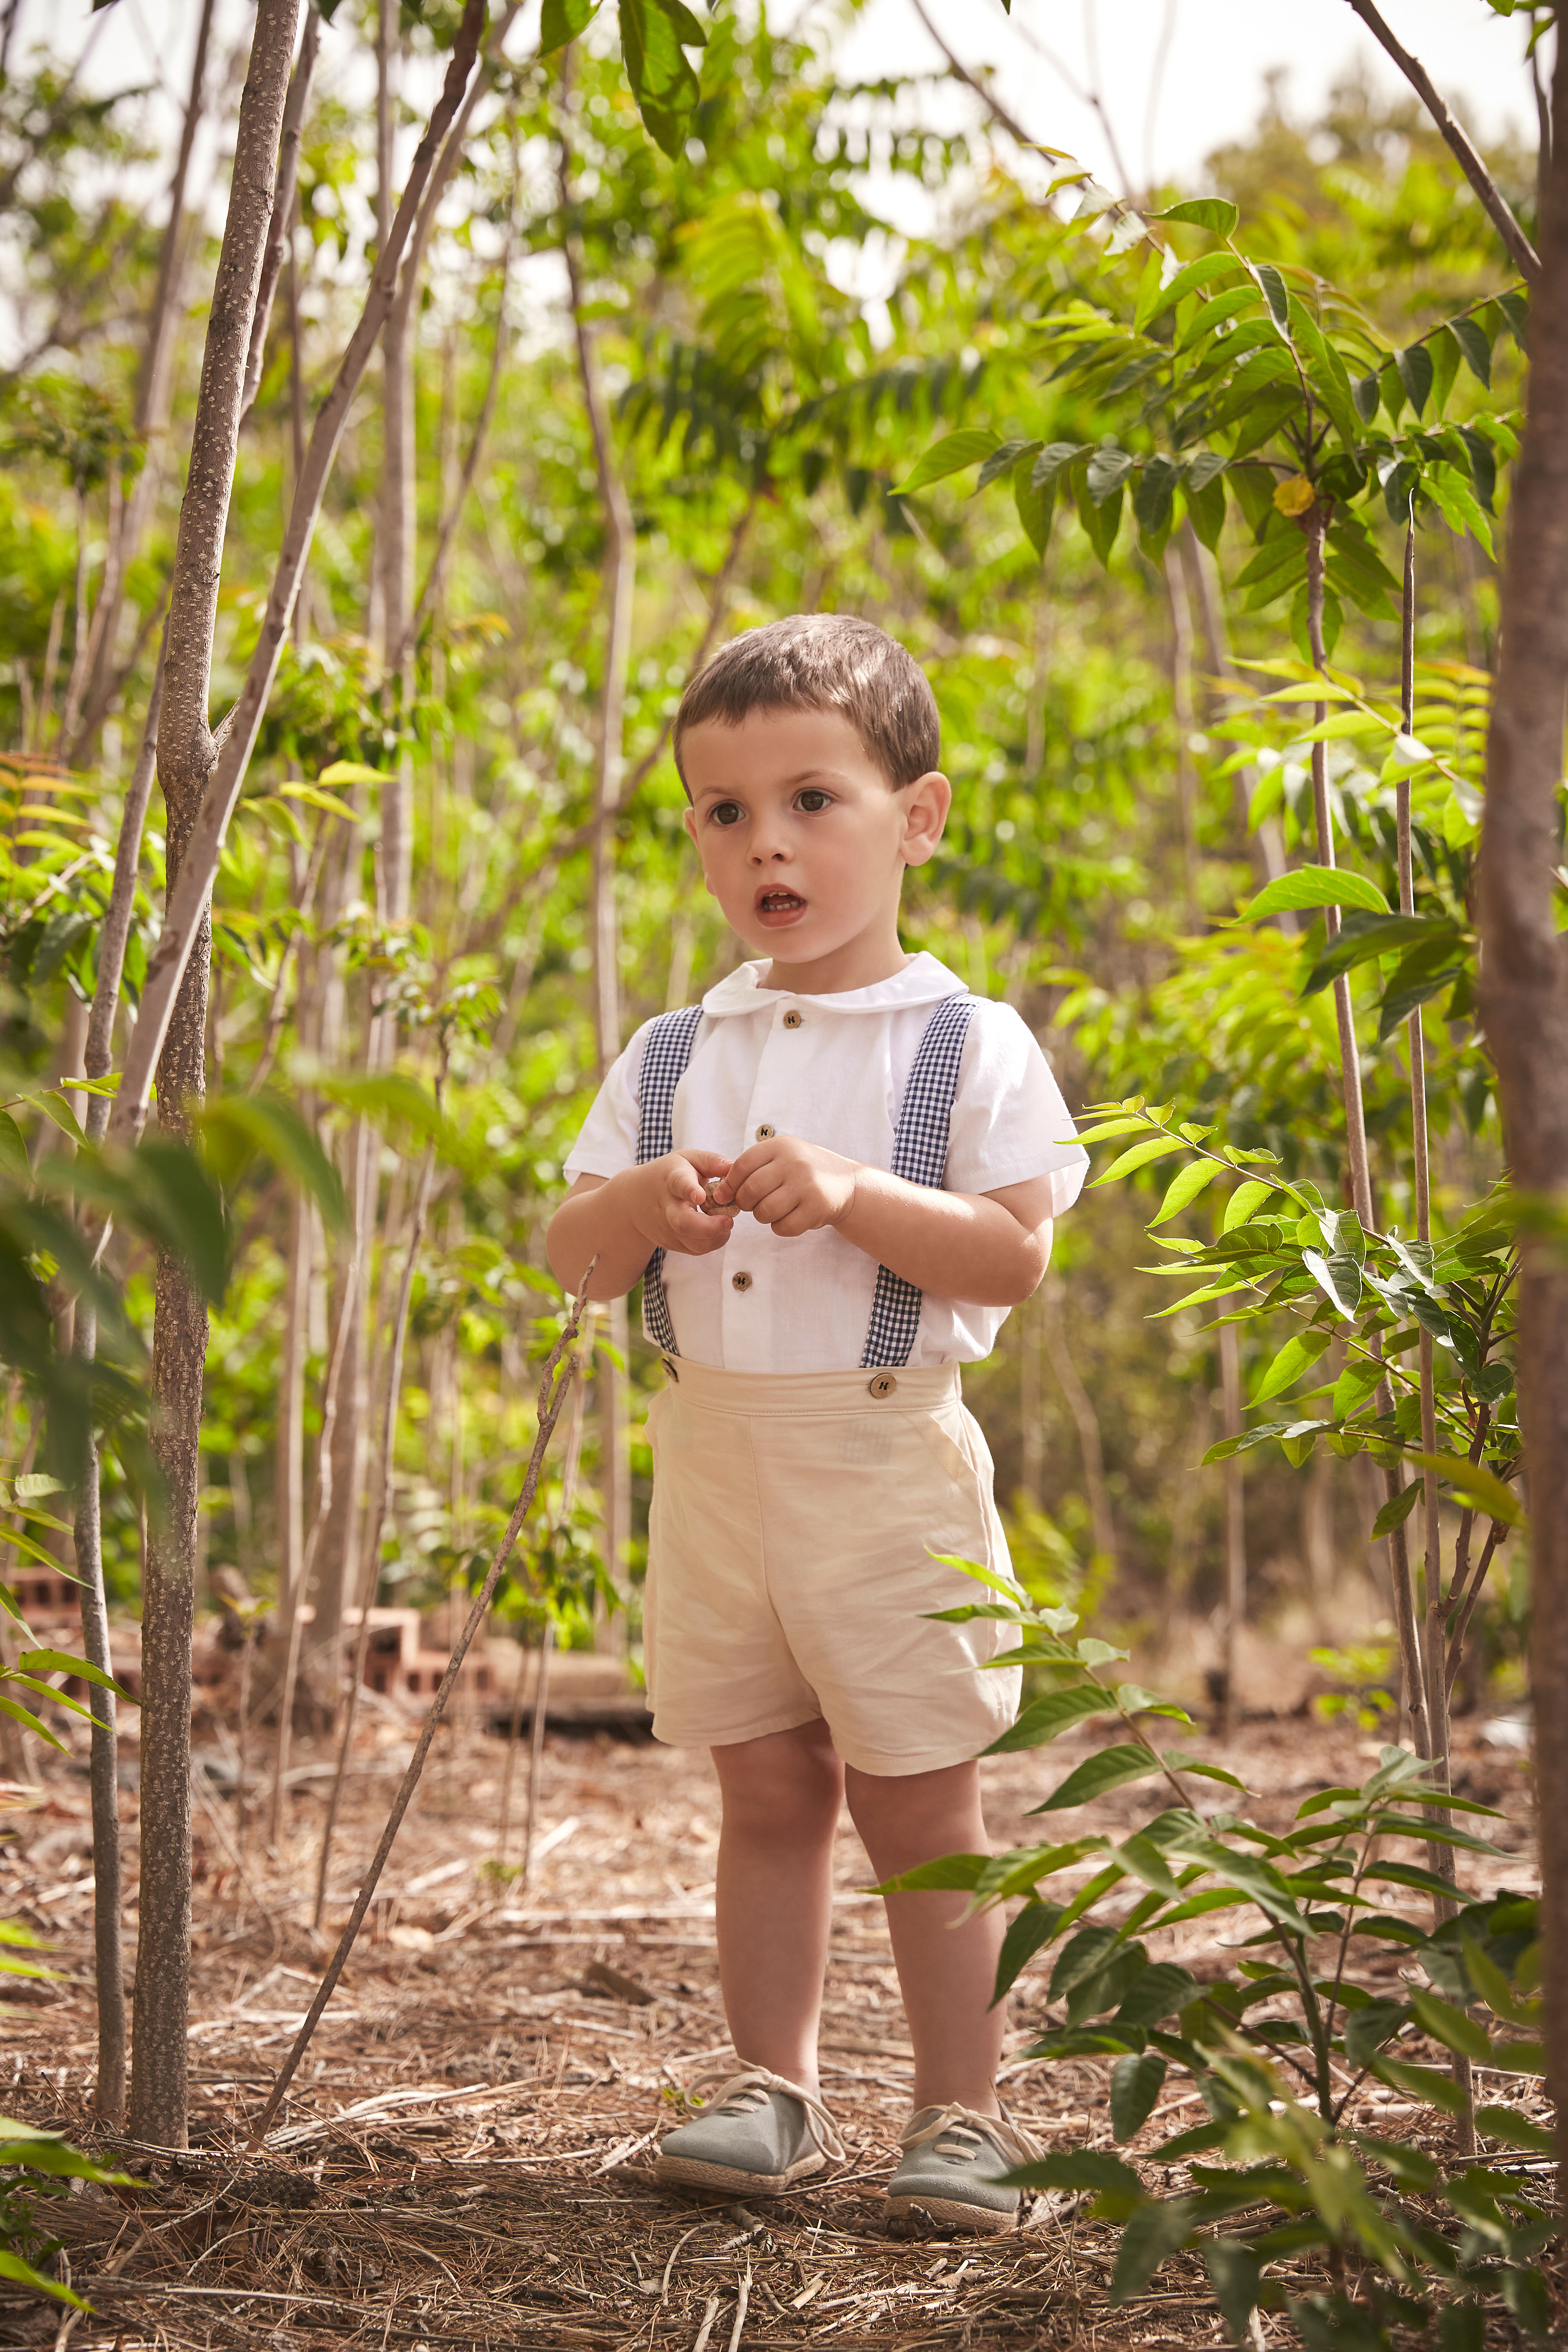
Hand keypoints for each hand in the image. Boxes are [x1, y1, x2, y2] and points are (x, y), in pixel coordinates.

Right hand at [627, 1150, 734, 1258]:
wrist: (635, 1200)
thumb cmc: (668, 1175)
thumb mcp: (687, 1159)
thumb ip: (712, 1161)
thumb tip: (735, 1166)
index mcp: (673, 1180)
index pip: (680, 1184)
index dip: (690, 1190)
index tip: (700, 1196)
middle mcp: (667, 1207)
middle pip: (684, 1223)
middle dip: (710, 1227)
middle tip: (729, 1221)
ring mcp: (668, 1229)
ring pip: (694, 1244)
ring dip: (717, 1237)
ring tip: (725, 1222)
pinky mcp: (671, 1244)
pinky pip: (696, 1250)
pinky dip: (712, 1242)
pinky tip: (715, 1229)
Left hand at [710, 1135, 858, 1237]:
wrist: (848, 1183)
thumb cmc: (804, 1171)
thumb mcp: (783, 1156)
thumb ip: (753, 1167)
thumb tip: (720, 1191)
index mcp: (782, 1146)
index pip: (743, 1165)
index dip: (729, 1184)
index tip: (725, 1195)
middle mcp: (794, 1163)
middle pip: (751, 1191)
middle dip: (745, 1203)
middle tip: (752, 1205)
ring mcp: (807, 1186)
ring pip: (764, 1212)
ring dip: (763, 1216)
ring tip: (773, 1210)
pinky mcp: (817, 1208)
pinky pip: (783, 1227)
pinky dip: (780, 1227)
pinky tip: (789, 1218)